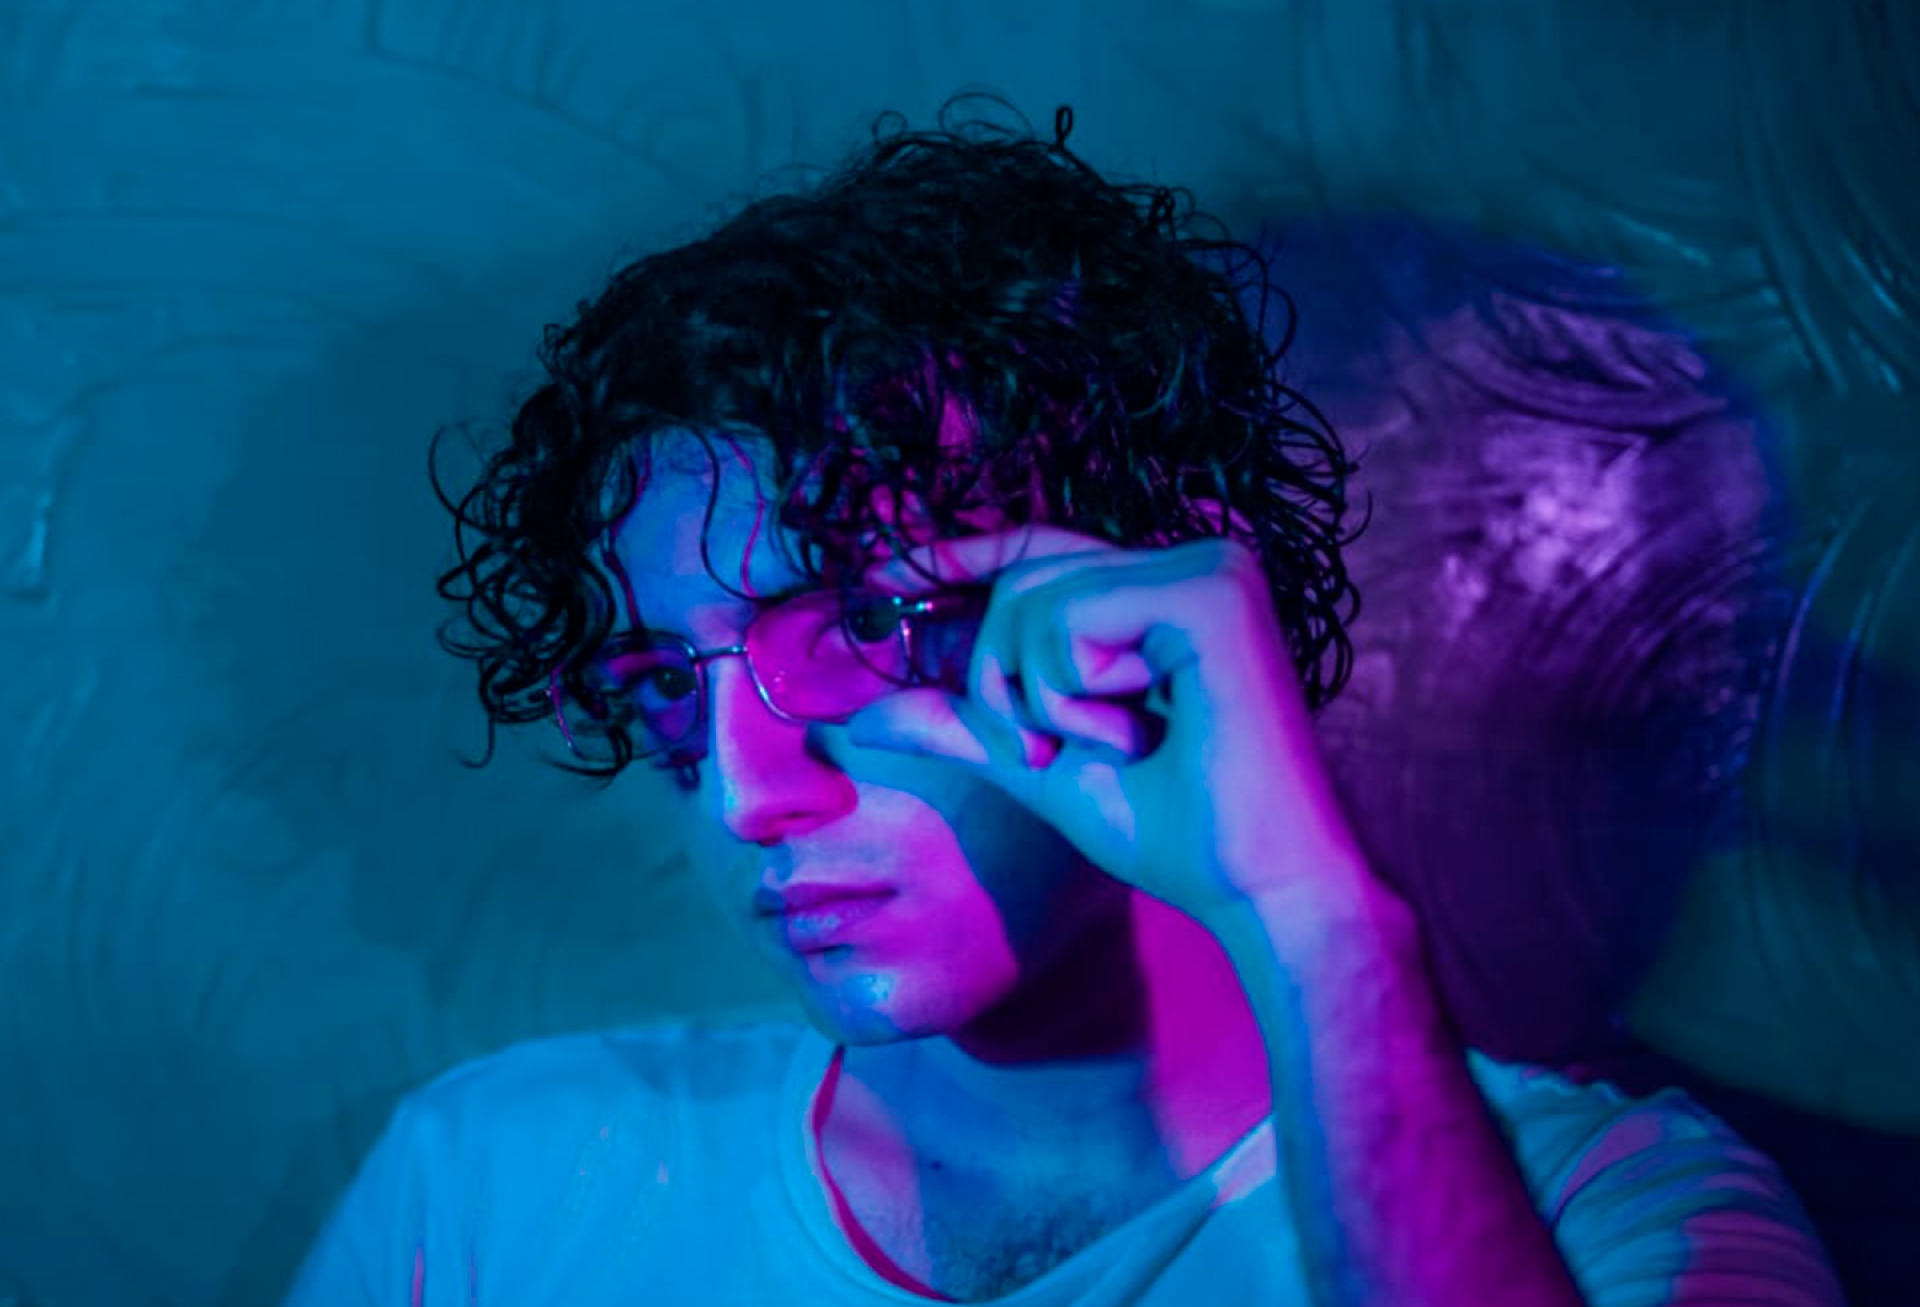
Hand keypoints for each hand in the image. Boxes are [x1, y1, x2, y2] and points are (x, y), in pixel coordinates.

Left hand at [839, 524, 1377, 927]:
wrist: (1260, 890)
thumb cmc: (1174, 832)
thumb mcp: (1043, 763)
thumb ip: (964, 724)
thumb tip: (858, 716)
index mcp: (1169, 592)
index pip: (1042, 549)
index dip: (957, 556)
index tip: (876, 576)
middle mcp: (1197, 560)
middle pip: (1022, 579)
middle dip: (1002, 680)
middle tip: (1052, 751)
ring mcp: (1211, 567)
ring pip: (1035, 598)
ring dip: (1042, 698)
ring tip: (1120, 746)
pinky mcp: (1212, 592)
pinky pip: (1068, 619)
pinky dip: (1073, 693)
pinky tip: (1143, 732)